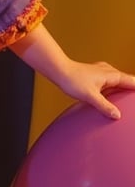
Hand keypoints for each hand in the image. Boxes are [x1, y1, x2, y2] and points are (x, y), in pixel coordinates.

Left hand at [9, 24, 134, 119]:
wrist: (59, 71)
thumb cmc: (72, 81)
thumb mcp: (90, 96)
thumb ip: (104, 106)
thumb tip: (117, 115)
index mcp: (111, 75)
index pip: (132, 81)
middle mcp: (108, 71)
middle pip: (127, 80)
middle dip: (133, 88)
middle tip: (134, 99)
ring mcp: (102, 71)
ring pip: (118, 80)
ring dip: (124, 87)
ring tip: (129, 96)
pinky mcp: (95, 74)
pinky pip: (110, 80)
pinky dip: (115, 87)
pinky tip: (112, 93)